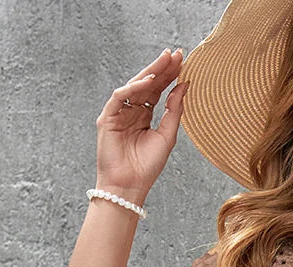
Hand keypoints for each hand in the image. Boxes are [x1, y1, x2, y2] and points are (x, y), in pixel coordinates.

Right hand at [94, 48, 188, 204]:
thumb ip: (174, 111)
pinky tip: (148, 81)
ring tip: (165, 61)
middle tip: (176, 53)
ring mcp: (119, 113)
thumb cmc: (147, 167)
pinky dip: (133, 88)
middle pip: (148, 84)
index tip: (183, 61)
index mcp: (145, 116)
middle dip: (162, 68)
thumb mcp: (167, 136)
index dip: (170, 76)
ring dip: (150, 72)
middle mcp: (132, 111)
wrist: (129, 186)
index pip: (158, 90)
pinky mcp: (107, 118)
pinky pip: (120, 97)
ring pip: (134, 86)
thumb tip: (184, 86)